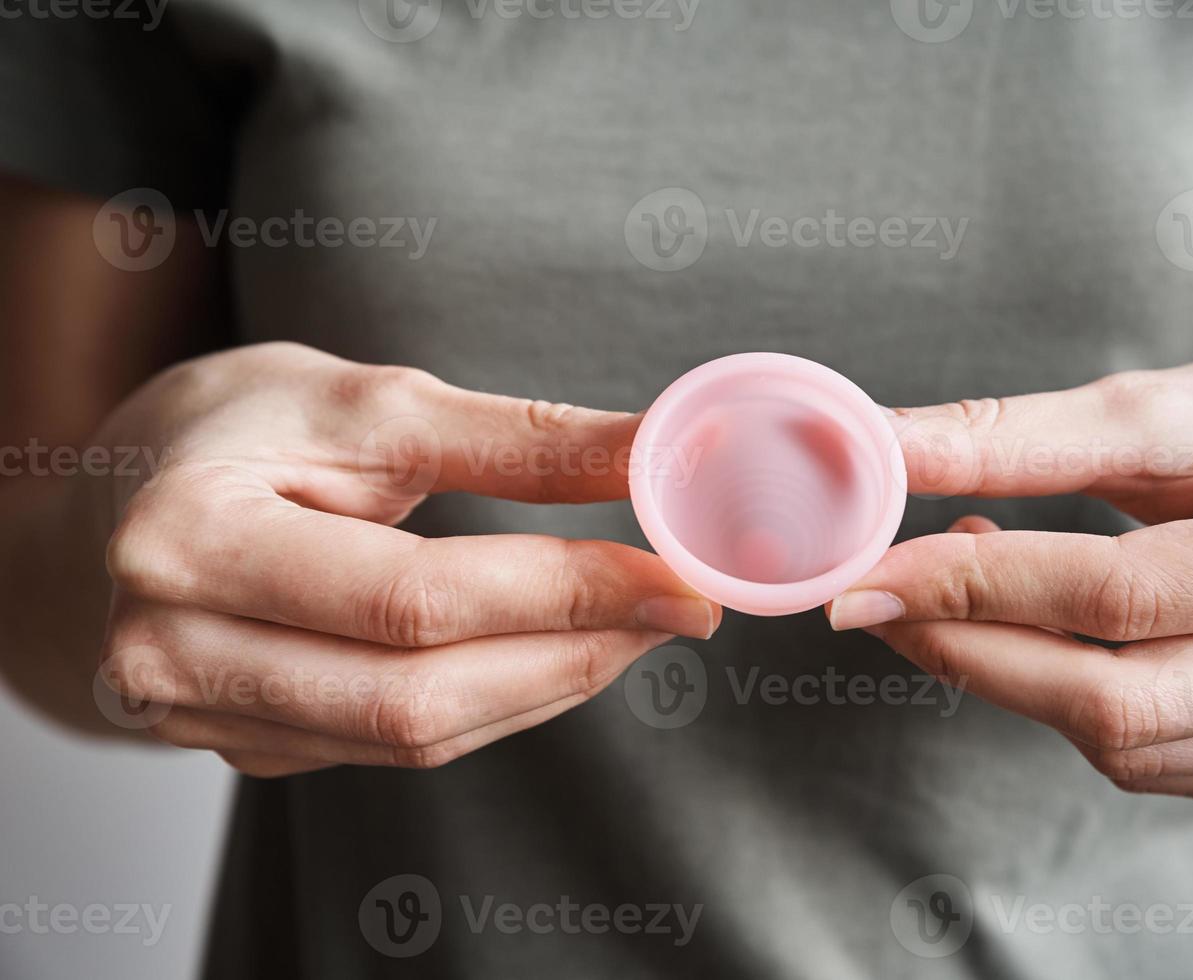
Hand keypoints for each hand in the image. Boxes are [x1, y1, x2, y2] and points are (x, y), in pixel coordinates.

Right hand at [93, 343, 719, 775]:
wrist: (121, 497)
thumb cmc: (240, 428)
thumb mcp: (369, 402)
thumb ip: (515, 439)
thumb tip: (656, 452)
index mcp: (191, 541)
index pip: (411, 597)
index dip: (560, 591)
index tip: (672, 572)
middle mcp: (177, 651)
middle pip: (417, 693)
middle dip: (574, 651)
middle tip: (679, 607)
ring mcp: (209, 716)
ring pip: (417, 736)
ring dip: (551, 684)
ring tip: (636, 625)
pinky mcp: (252, 746)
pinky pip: (399, 745)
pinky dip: (501, 701)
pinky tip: (561, 653)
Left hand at [830, 340, 1192, 800]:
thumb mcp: (1163, 406)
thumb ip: (1019, 436)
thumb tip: (880, 446)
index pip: (1120, 595)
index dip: (976, 587)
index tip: (869, 575)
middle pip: (1120, 699)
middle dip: (972, 652)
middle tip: (881, 603)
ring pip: (1128, 746)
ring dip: (1013, 679)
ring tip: (967, 593)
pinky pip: (1159, 765)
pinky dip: (1073, 709)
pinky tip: (1042, 639)